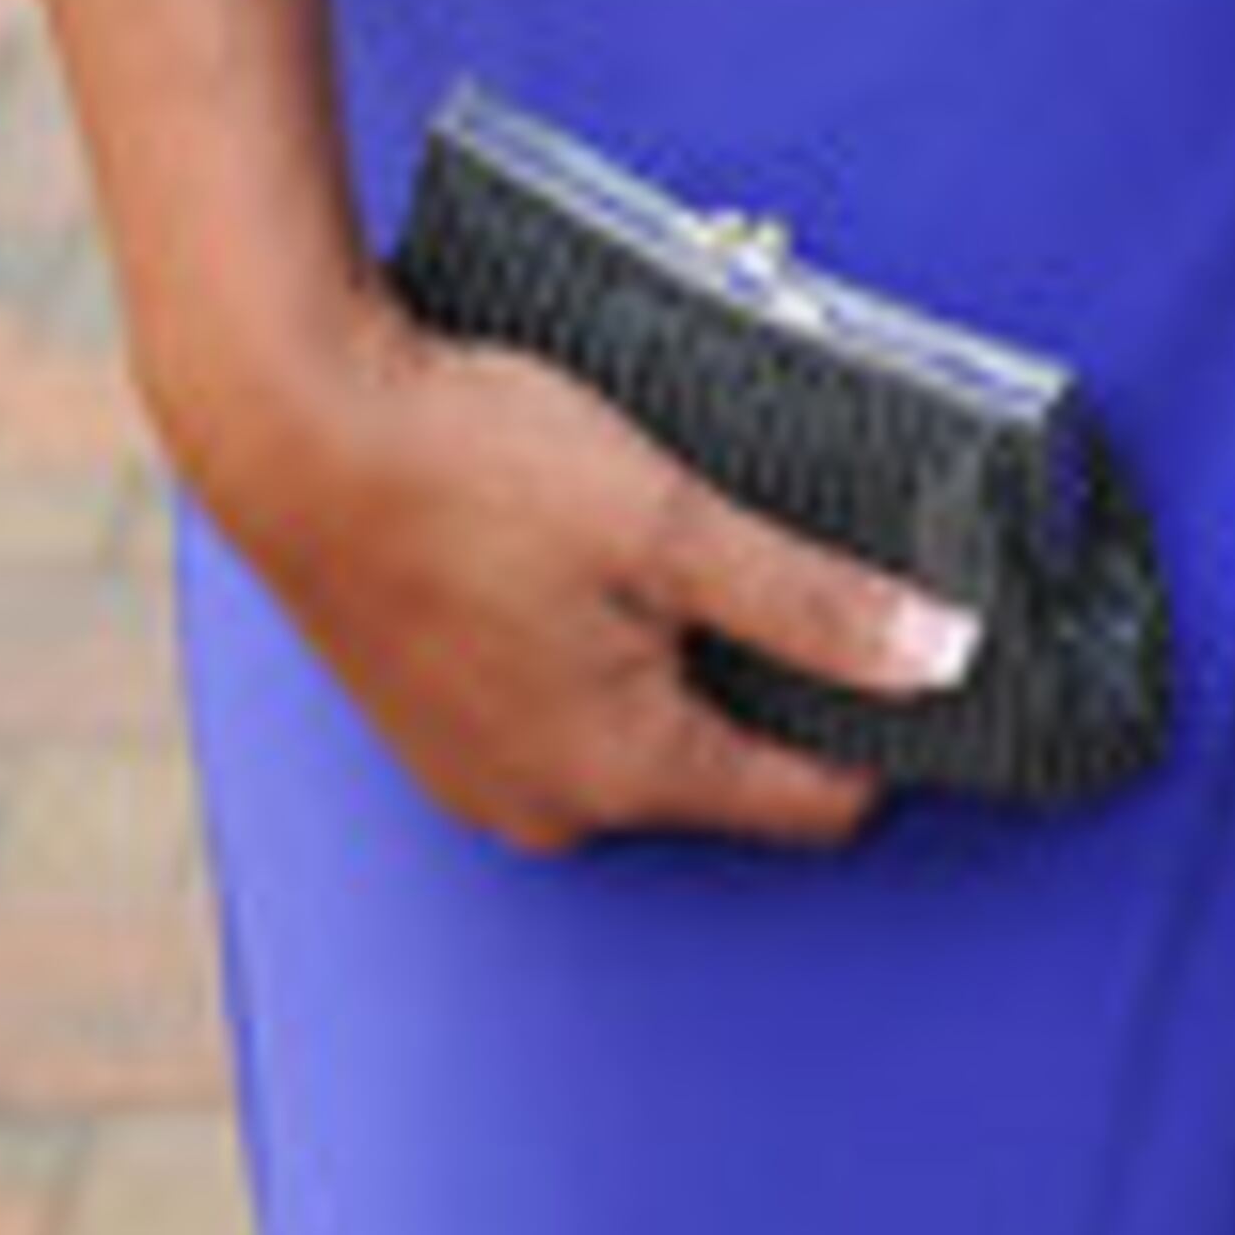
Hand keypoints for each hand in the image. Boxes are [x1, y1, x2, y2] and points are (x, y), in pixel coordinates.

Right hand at [210, 291, 979, 856]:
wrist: (291, 427)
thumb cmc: (475, 467)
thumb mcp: (672, 524)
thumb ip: (812, 604)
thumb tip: (944, 657)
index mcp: (623, 775)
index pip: (815, 804)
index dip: (886, 728)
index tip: (920, 642)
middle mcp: (549, 807)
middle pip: (729, 769)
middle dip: (778, 679)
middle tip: (795, 561)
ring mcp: (480, 773)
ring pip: (643, 735)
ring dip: (683, 657)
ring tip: (687, 543)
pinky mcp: (437, 722)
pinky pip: (564, 711)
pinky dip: (602, 651)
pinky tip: (596, 560)